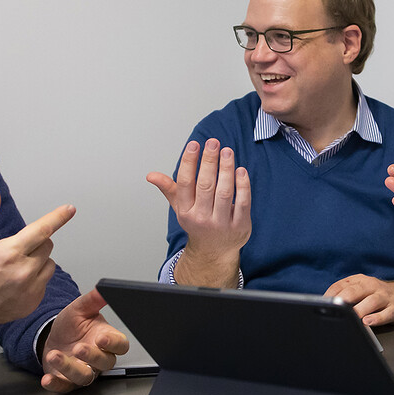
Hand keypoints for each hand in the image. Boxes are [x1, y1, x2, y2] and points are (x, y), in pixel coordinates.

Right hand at [0, 185, 75, 338]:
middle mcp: (22, 273)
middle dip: (35, 241)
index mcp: (8, 253)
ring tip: (13, 266)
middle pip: (46, 246)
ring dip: (38, 261)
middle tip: (13, 248)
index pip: (42, 230)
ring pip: (49, 265)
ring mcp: (28, 291)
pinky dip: (35, 279)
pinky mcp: (31, 304)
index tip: (70, 209)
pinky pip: (44, 283)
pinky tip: (15, 282)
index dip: (57, 217)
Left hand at [40, 288, 128, 392]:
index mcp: (106, 339)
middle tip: (80, 347)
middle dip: (92, 356)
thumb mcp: (80, 309)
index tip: (102, 338)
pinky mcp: (67, 382)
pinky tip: (47, 379)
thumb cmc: (72, 326)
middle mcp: (98, 359)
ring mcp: (83, 371)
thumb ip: (92, 300)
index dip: (114, 344)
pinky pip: (64, 387)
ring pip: (84, 376)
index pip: (120, 345)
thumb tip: (102, 288)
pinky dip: (55, 384)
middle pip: (105, 363)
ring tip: (55, 355)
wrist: (52, 338)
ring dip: (70, 368)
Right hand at [146, 139, 250, 285]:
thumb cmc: (198, 224)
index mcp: (185, 210)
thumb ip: (168, 188)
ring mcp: (221, 223)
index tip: (194, 145)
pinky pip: (242, 202)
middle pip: (205, 185)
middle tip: (213, 142)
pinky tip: (240, 170)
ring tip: (227, 151)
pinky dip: (242, 185)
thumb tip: (150, 175)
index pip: (185, 183)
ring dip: (226, 169)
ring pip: (224, 192)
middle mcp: (201, 217)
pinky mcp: (240, 225)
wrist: (214, 252)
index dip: (189, 162)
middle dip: (209, 161)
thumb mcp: (180, 207)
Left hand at [324, 275, 393, 325]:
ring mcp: (385, 297)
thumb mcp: (363, 290)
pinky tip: (368, 323)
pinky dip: (376, 318)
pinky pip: (385, 314)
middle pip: (355, 291)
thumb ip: (346, 294)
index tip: (321, 306)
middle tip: (333, 309)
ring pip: (371, 302)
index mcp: (360, 280)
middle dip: (343, 300)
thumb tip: (325, 307)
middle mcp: (372, 286)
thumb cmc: (378, 296)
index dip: (330, 296)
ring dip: (359, 310)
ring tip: (351, 318)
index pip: (341, 285)